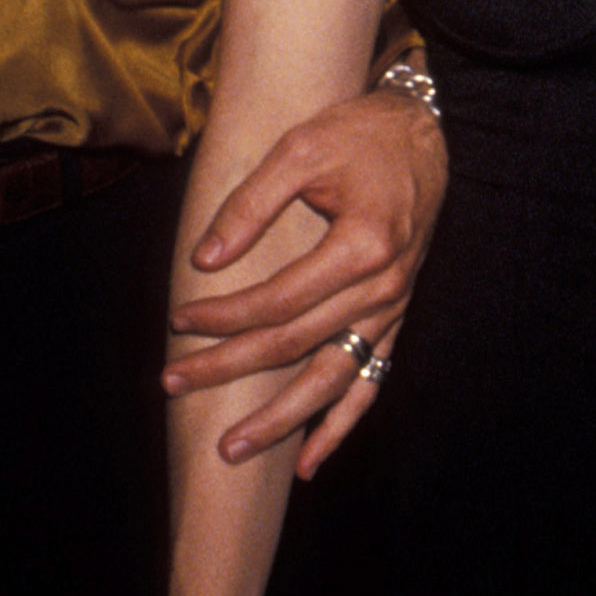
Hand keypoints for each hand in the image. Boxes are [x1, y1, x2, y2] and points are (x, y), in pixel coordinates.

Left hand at [167, 85, 446, 475]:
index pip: (279, 300)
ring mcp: (392, 307)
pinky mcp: (395, 315)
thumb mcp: (300, 149)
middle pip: (296, 345)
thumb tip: (204, 259)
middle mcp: (383, 286)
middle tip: (173, 384)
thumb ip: (251, 203)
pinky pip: (371, 381)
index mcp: (362, 246)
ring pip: (332, 379)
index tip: (179, 320)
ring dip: (281, 419)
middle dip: (229, 367)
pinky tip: (309, 460)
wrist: (421, 135)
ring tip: (234, 448)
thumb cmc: (358, 134)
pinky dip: (341, 424)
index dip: (224, 315)